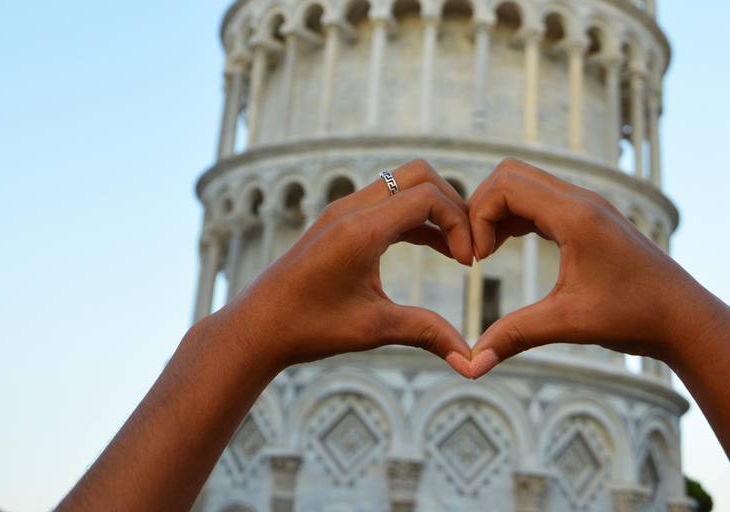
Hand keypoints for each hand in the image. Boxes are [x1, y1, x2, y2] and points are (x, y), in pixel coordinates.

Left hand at [216, 159, 474, 376]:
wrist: (258, 326)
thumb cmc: (309, 327)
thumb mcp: (373, 329)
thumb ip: (427, 333)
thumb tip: (471, 361)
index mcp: (361, 230)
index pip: (428, 197)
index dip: (459, 224)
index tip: (467, 262)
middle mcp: (351, 209)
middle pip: (419, 175)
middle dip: (451, 205)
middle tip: (465, 246)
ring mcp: (341, 210)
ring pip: (401, 184)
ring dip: (432, 208)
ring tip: (452, 250)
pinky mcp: (337, 220)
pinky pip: (385, 201)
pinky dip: (411, 215)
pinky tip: (430, 245)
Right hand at [466, 158, 717, 376]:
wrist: (684, 317)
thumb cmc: (634, 316)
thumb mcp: (568, 324)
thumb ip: (515, 336)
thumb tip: (473, 363)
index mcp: (575, 216)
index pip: (505, 186)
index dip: (478, 218)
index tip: (477, 260)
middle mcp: (581, 200)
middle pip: (509, 174)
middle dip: (481, 208)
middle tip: (477, 252)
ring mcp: (586, 205)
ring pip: (524, 184)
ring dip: (497, 211)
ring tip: (487, 252)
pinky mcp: (588, 217)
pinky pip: (539, 199)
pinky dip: (515, 216)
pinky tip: (506, 246)